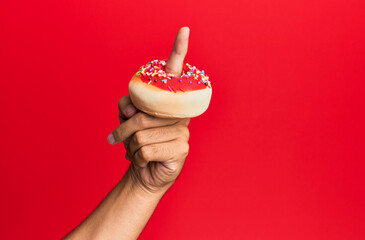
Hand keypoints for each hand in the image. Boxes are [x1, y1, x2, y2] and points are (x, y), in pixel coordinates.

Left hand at [108, 27, 190, 192]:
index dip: (179, 52)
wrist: (145, 172)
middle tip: (116, 139)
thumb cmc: (137, 143)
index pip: (176, 75)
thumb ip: (127, 107)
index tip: (184, 30)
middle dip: (124, 129)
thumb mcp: (127, 121)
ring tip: (137, 151)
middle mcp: (179, 114)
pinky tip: (146, 160)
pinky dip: (138, 158)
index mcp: (168, 104)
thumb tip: (130, 107)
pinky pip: (147, 149)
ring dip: (131, 146)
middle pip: (144, 114)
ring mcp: (183, 131)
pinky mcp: (181, 149)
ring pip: (142, 134)